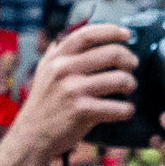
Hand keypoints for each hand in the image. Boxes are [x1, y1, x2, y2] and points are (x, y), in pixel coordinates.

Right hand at [12, 21, 139, 163]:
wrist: (32, 134)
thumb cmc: (45, 102)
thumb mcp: (45, 71)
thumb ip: (59, 53)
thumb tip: (76, 34)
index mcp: (57, 57)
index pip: (87, 35)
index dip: (110, 31)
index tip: (126, 34)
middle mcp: (64, 69)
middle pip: (112, 54)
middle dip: (129, 60)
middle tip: (132, 67)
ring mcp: (73, 90)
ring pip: (120, 79)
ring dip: (131, 84)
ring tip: (129, 89)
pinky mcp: (82, 111)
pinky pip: (119, 107)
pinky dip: (127, 109)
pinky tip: (125, 110)